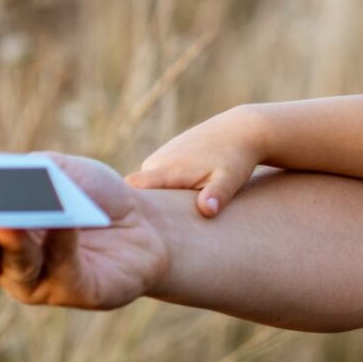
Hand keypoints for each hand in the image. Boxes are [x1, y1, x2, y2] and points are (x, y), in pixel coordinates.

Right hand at [0, 153, 167, 309]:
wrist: (148, 225)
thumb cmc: (89, 196)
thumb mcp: (53, 171)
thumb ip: (20, 173)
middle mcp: (2, 262)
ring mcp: (36, 281)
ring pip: (12, 263)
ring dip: (6, 240)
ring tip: (0, 219)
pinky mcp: (75, 291)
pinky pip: (63, 266)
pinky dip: (62, 240)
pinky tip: (64, 219)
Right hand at [125, 106, 261, 216]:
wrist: (240, 130)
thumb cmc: (236, 159)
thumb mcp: (231, 179)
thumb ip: (217, 196)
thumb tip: (208, 211)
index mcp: (168, 170)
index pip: (132, 188)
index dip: (123, 204)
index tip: (122, 226)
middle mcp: (158, 161)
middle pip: (139, 194)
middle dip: (145, 210)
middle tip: (156, 231)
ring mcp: (160, 156)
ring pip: (149, 187)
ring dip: (159, 199)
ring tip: (177, 211)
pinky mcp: (166, 154)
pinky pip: (157, 178)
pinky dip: (165, 187)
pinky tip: (183, 194)